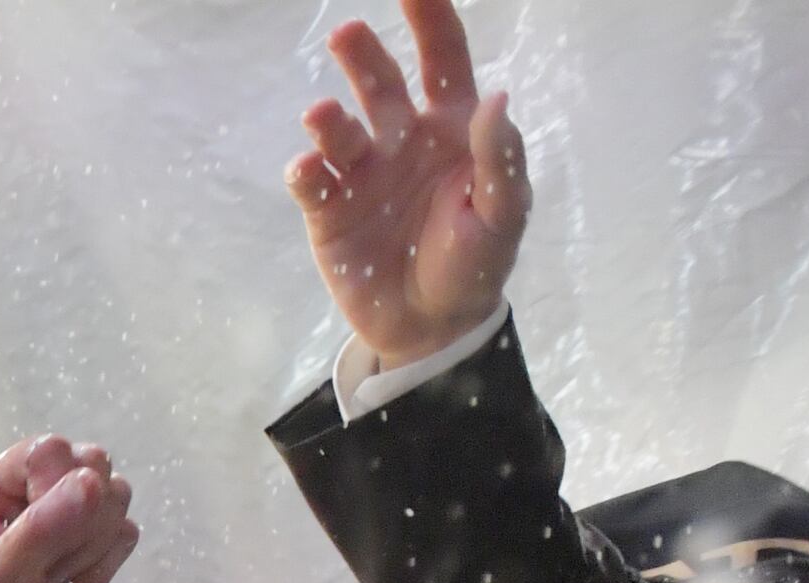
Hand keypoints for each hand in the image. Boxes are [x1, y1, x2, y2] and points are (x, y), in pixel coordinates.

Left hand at [0, 437, 140, 582]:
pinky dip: (103, 566)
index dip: (56, 491)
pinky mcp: (100, 533)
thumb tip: (92, 483)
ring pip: (116, 496)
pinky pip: (126, 531)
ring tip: (52, 576)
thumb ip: (41, 530)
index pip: (48, 452)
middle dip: (76, 525)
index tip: (40, 539)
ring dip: (88, 549)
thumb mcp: (0, 580)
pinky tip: (72, 582)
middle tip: (43, 566)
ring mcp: (71, 505)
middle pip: (91, 465)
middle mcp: (33, 483)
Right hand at [288, 0, 528, 367]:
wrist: (431, 326)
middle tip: (345, 35)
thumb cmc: (475, 263)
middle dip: (363, 55)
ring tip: (322, 116)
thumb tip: (495, 97)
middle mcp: (402, 139)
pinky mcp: (328, 211)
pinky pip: (311, 181)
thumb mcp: (503, 213)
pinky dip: (305, 171)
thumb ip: (499, 156)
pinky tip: (308, 168)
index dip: (429, 18)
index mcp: (451, 129)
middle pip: (380, 82)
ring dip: (329, 118)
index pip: (442, 59)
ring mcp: (362, 173)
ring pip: (340, 129)